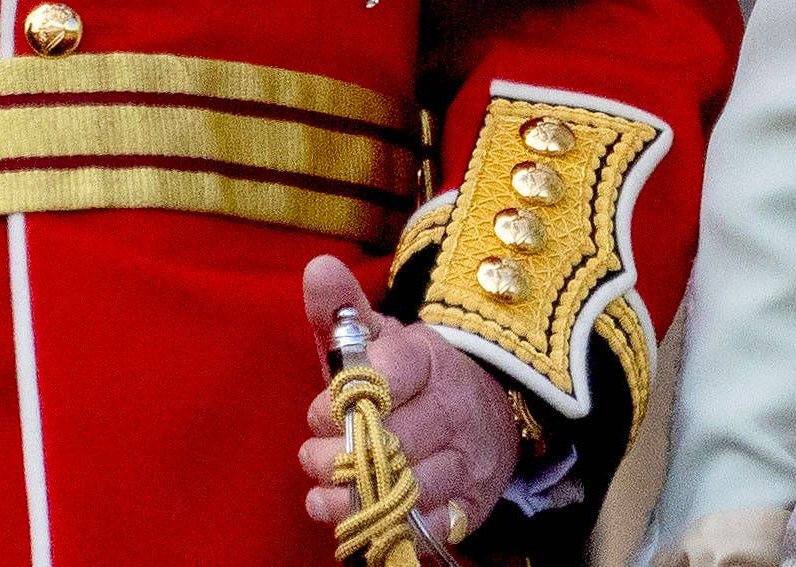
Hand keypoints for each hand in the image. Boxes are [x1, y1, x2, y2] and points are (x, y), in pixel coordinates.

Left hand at [293, 253, 522, 545]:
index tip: (317, 409)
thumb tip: (317, 268)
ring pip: (410, 488)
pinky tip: (352, 519)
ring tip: (319, 494)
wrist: (484, 412)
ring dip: (354, 497)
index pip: (388, 375)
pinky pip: (428, 527)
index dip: (342, 397)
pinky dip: (386, 528)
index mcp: (431, 359)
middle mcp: (457, 410)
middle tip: (311, 456)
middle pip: (395, 439)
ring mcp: (469, 461)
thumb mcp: (378, 337)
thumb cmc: (411, 376)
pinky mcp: (471, 507)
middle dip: (340, 454)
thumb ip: (342, 309)